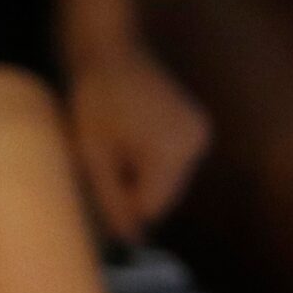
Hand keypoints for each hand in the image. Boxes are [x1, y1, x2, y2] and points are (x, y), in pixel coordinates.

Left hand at [65, 42, 208, 243]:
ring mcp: (200, 133)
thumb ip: (111, 200)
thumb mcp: (93, 156)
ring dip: (145, 174)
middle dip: (135, 188)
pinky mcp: (198, 125)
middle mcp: (195, 145)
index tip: (102, 180)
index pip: (152, 208)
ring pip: (170, 180)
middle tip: (109, 159)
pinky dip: (156, 159)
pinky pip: (177, 161)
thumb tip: (128, 240)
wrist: (110, 52)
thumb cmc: (94, 101)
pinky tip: (137, 135)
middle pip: (165, 196)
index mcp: (170, 153)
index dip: (122, 203)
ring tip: (121, 143)